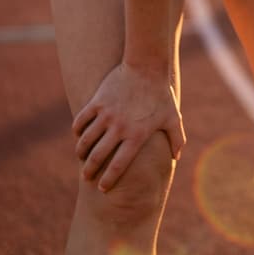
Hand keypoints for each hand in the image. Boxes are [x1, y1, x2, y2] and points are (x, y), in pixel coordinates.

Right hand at [72, 62, 184, 191]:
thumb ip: (176, 139)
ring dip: (81, 152)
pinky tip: (79, 135)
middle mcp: (119, 128)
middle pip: (98, 156)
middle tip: (87, 177)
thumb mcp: (173, 117)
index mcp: (137, 135)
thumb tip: (176, 158)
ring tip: (81, 158)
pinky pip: (81, 121)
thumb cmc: (162, 94)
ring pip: (86, 140)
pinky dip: (77, 130)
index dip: (109, 179)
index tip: (103, 188)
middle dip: (90, 170)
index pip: (119, 165)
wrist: (147, 66)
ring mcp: (106, 115)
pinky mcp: (97, 102)